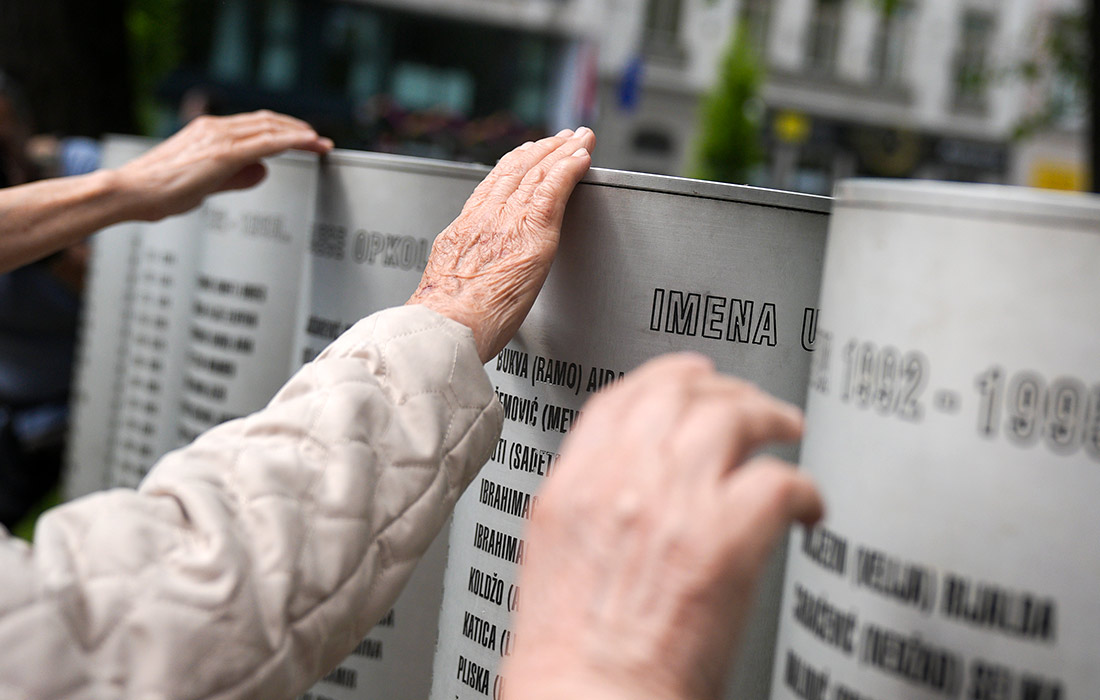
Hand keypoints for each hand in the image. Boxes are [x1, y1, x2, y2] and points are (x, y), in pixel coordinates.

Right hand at [114, 110, 332, 220]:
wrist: (130, 191)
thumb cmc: (159, 191)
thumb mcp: (207, 184)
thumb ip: (236, 177)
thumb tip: (262, 171)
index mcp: (209, 132)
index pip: (256, 125)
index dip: (284, 130)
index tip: (306, 139)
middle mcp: (214, 128)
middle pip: (267, 122)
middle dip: (298, 130)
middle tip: (320, 141)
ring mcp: (218, 138)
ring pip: (269, 128)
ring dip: (299, 134)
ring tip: (320, 143)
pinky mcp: (222, 154)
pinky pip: (264, 143)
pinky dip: (290, 140)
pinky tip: (306, 142)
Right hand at [408, 127, 594, 361]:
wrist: (448, 324)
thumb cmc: (447, 322)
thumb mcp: (446, 286)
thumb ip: (464, 273)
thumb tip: (471, 282)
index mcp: (463, 231)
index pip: (491, 186)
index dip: (511, 165)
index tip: (524, 155)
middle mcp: (485, 218)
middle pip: (516, 171)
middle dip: (540, 151)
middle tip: (559, 138)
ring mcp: (508, 221)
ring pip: (538, 173)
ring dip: (561, 151)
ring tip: (579, 139)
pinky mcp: (533, 231)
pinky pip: (555, 188)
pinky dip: (570, 168)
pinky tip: (582, 157)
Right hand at [503, 354, 823, 699]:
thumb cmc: (572, 654)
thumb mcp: (556, 556)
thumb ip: (594, 505)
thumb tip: (634, 486)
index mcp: (574, 486)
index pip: (620, 399)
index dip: (662, 378)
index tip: (685, 378)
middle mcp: (623, 481)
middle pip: (679, 395)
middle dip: (722, 389)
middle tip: (748, 400)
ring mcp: (675, 503)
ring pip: (733, 418)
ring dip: (769, 417)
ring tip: (788, 430)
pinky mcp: (726, 539)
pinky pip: (779, 481)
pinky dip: (803, 488)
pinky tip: (806, 506)